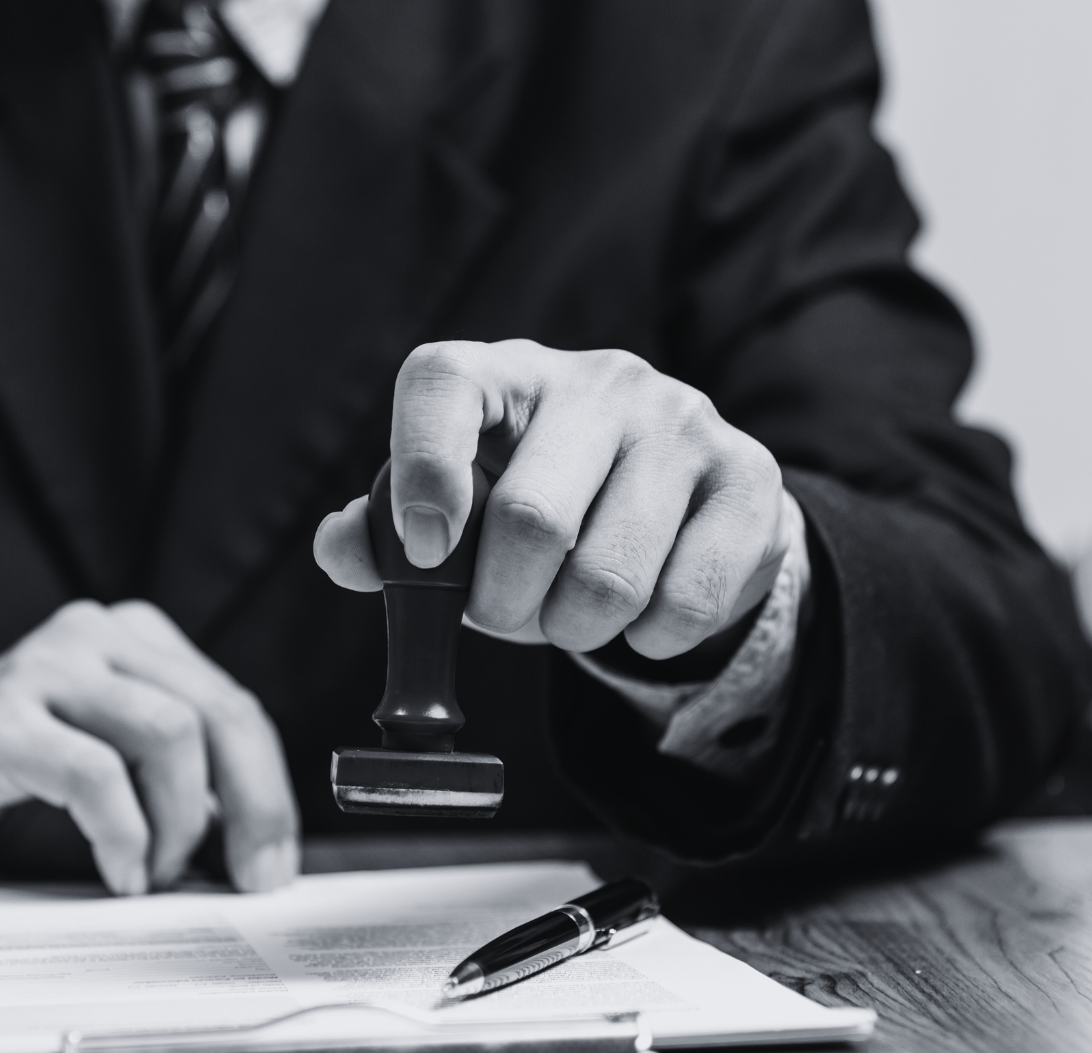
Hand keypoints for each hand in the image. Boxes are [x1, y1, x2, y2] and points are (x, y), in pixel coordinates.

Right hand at [0, 600, 298, 893]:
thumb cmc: (13, 779)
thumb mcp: (117, 765)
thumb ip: (182, 780)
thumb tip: (257, 842)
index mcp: (136, 638)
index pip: (233, 707)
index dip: (267, 789)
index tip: (274, 861)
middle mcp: (94, 634)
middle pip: (215, 713)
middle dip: (249, 805)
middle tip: (250, 878)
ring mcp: (43, 667)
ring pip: (168, 734)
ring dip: (179, 822)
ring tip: (159, 873)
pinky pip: (94, 774)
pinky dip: (122, 833)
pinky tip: (120, 871)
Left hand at [314, 339, 790, 657]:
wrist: (682, 509)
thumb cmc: (546, 509)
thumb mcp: (462, 518)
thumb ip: (386, 537)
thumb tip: (342, 547)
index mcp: (507, 375)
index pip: (442, 383)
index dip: (420, 469)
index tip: (422, 550)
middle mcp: (599, 381)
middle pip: (531, 516)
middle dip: (505, 602)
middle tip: (508, 612)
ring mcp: (683, 421)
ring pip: (610, 578)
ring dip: (577, 630)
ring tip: (576, 613)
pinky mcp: (749, 477)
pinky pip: (686, 601)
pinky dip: (650, 638)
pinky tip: (645, 611)